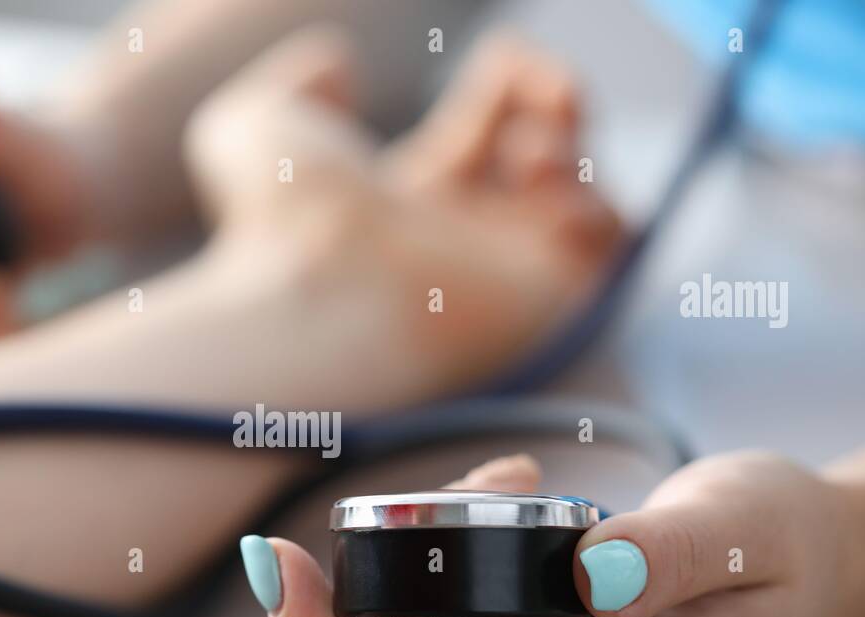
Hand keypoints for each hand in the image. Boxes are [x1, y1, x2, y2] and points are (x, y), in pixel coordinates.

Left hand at [181, 28, 620, 401]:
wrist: (314, 297)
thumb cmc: (277, 221)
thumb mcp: (255, 128)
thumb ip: (293, 85)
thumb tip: (339, 63)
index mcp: (417, 191)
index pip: (492, 117)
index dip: (513, 75)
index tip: (501, 64)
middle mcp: (470, 233)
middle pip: (551, 150)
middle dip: (562, 102)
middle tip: (552, 95)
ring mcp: (509, 271)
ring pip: (589, 201)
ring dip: (578, 157)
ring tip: (536, 159)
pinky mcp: (549, 304)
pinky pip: (609, 257)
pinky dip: (601, 211)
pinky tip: (553, 203)